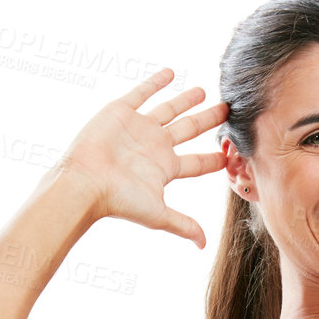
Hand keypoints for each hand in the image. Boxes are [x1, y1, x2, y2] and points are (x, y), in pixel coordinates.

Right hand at [53, 68, 228, 248]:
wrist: (85, 182)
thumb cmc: (119, 200)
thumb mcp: (157, 214)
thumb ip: (183, 225)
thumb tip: (203, 246)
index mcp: (165, 169)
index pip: (197, 162)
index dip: (215, 157)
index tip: (233, 150)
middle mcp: (155, 146)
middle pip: (189, 130)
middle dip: (208, 121)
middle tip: (227, 109)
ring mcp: (139, 128)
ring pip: (169, 109)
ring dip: (186, 100)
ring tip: (203, 91)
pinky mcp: (121, 111)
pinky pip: (141, 93)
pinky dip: (155, 82)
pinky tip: (171, 72)